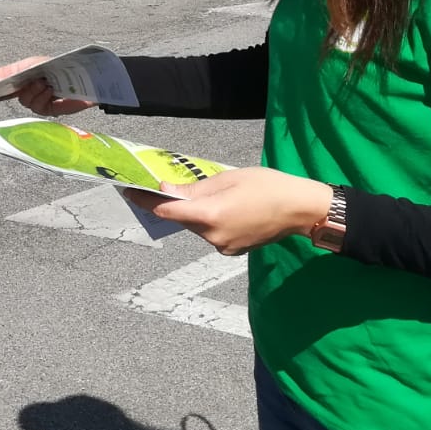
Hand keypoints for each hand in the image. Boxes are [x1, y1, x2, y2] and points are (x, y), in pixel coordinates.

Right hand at [0, 56, 94, 117]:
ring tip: (46, 85)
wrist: (86, 71)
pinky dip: (47, 99)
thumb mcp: (34, 64)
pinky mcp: (56, 110)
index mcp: (25, 83)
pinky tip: (51, 91)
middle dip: (27, 90)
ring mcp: (45, 104)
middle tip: (37, 81)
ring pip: (31, 105)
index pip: (6, 91)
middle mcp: (33, 95)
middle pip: (21, 99)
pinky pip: (46, 109)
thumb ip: (12, 71)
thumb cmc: (59, 66)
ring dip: (37, 94)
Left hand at [126, 168, 334, 255]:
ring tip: (211, 194)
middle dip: (174, 204)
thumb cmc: (267, 186)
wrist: (300, 209)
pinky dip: (210, 221)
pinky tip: (225, 208)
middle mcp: (213, 236)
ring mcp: (223, 246)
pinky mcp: (233, 250)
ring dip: (194, 212)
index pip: (168, 210)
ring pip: (197, 227)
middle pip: (183, 219)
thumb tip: (166, 191)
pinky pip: (212, 234)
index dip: (146, 201)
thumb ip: (195, 189)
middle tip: (165, 185)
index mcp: (210, 215)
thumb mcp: (228, 179)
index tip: (129, 191)